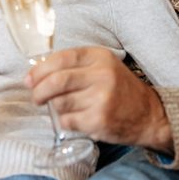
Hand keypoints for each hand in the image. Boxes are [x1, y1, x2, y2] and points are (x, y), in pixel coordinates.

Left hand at [25, 46, 172, 152]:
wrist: (149, 114)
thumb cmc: (119, 89)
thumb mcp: (103, 67)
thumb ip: (75, 65)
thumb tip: (37, 74)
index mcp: (100, 57)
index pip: (61, 58)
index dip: (40, 69)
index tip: (30, 79)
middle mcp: (101, 75)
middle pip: (56, 81)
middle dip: (38, 91)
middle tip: (35, 97)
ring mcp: (101, 98)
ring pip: (59, 103)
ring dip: (55, 107)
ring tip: (66, 107)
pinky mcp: (98, 120)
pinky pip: (67, 121)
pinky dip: (66, 121)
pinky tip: (77, 118)